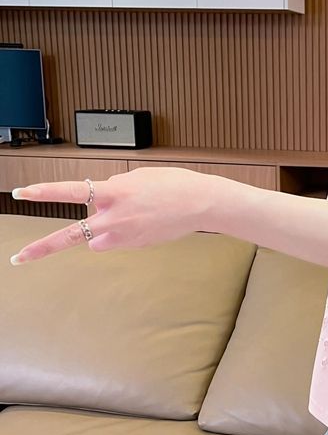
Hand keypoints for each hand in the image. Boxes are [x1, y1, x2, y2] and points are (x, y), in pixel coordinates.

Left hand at [9, 166, 212, 264]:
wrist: (201, 204)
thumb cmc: (175, 185)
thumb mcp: (138, 177)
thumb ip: (113, 189)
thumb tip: (100, 204)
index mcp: (114, 192)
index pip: (70, 191)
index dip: (43, 192)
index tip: (21, 193)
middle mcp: (115, 217)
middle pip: (71, 235)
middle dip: (42, 247)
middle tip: (18, 257)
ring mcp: (125, 235)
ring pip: (98, 238)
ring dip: (103, 230)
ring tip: (129, 217)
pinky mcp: (136, 245)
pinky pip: (118, 241)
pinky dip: (124, 233)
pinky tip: (145, 221)